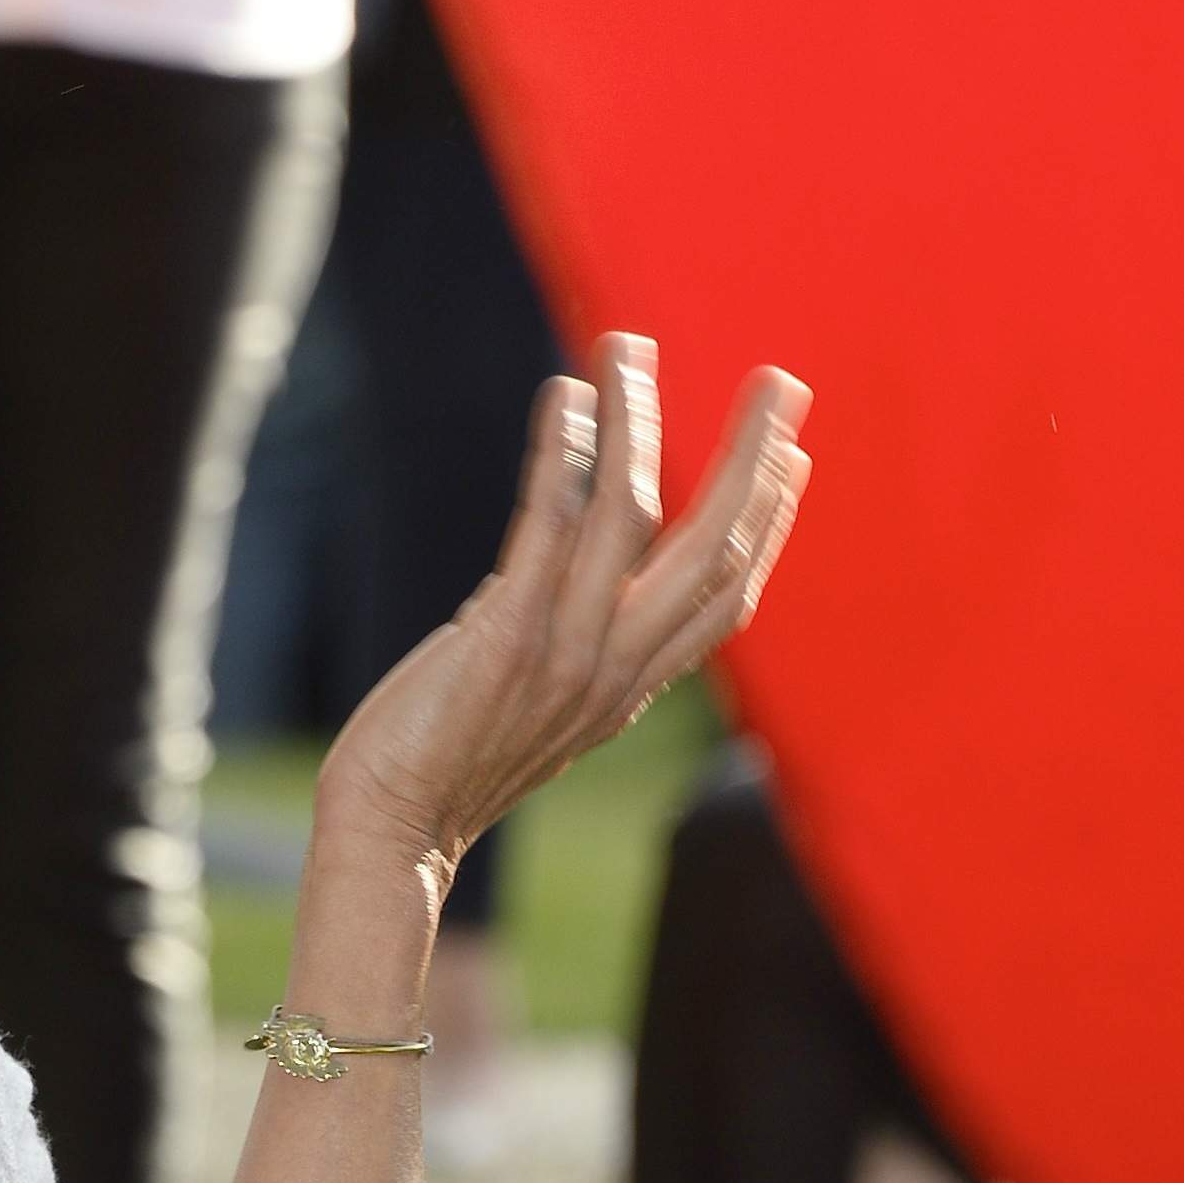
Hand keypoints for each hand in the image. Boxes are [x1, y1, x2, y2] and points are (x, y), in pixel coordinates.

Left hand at [312, 336, 811, 880]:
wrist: (390, 831)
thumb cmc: (449, 761)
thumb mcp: (538, 701)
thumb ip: (573, 633)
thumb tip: (576, 547)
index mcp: (631, 687)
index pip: (725, 599)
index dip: (768, 525)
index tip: (793, 457)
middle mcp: (613, 670)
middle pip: (712, 550)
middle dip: (751, 460)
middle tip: (778, 383)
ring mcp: (564, 655)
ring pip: (631, 519)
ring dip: (638, 424)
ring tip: (632, 351)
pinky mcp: (504, 641)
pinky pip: (546, 530)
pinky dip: (559, 458)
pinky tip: (566, 400)